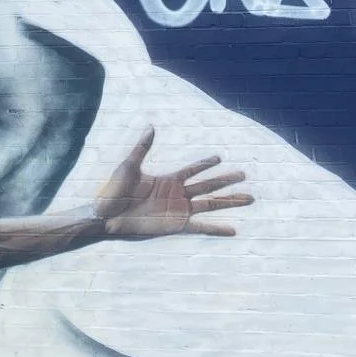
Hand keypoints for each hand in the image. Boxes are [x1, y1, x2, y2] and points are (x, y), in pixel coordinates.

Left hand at [93, 127, 251, 238]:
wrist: (106, 217)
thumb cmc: (113, 191)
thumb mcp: (129, 167)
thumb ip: (142, 148)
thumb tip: (151, 126)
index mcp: (167, 180)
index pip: (192, 170)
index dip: (205, 164)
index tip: (220, 158)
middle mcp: (177, 195)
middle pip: (208, 186)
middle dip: (226, 181)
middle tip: (244, 174)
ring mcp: (179, 211)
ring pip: (210, 205)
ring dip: (229, 202)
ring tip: (249, 198)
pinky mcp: (177, 226)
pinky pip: (202, 227)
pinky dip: (217, 229)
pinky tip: (233, 230)